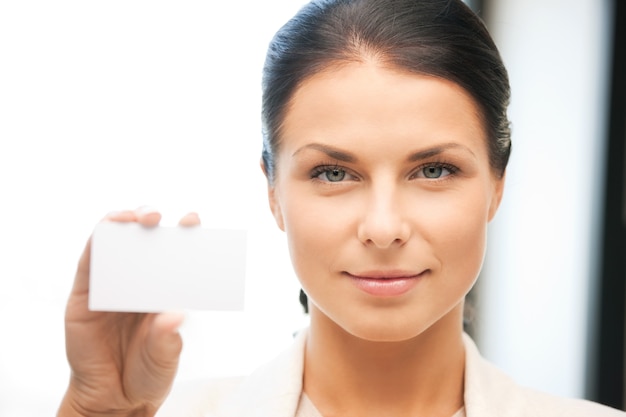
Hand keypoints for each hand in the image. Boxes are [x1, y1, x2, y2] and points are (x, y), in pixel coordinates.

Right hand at [57, 208, 200, 416]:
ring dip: (122, 222)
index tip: (193, 220)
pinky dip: (96, 243)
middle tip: (159, 217)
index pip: (175, 252)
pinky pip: (87, 262)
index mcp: (165, 288)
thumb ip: (167, 338)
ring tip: (135, 218)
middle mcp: (139, 280)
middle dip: (151, 218)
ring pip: (114, 242)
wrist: (114, 398)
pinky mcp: (85, 295)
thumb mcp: (164, 357)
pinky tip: (105, 232)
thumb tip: (175, 315)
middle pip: (143, 237)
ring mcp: (111, 284)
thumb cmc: (147, 371)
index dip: (184, 232)